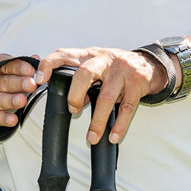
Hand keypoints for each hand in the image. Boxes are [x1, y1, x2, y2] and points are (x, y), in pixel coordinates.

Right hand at [0, 53, 38, 131]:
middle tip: (31, 83)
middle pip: (5, 83)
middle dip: (19, 83)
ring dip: (12, 100)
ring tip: (22, 100)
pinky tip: (13, 119)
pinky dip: (4, 119)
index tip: (31, 69)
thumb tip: (35, 59)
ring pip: (0, 100)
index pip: (7, 65)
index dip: (20, 67)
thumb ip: (14, 63)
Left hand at [35, 47, 168, 145]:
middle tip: (73, 110)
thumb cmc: (117, 67)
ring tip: (92, 137)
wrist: (151, 65)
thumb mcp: (97, 67)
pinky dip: (119, 125)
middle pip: (85, 73)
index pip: (63, 54)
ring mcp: (122, 71)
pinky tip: (113, 136)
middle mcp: (104, 60)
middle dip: (75, 95)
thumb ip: (82, 80)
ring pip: (106, 96)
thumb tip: (73, 102)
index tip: (39, 80)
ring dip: (97, 120)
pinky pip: (126, 108)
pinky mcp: (136, 84)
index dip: (49, 64)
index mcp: (89, 55)